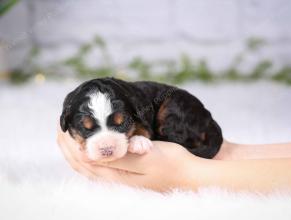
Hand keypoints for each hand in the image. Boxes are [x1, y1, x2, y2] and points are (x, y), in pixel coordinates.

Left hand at [56, 125, 193, 190]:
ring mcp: (119, 179)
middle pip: (81, 164)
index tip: (62, 124)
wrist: (189, 175)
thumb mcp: (146, 158)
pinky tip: (86, 150)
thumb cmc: (171, 163)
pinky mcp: (125, 176)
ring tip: (66, 137)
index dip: (70, 142)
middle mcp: (114, 180)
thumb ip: (118, 158)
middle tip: (59, 126)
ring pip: (88, 167)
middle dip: (67, 146)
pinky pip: (98, 167)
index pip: (83, 159)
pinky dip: (86, 157)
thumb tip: (87, 155)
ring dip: (73, 152)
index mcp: (116, 175)